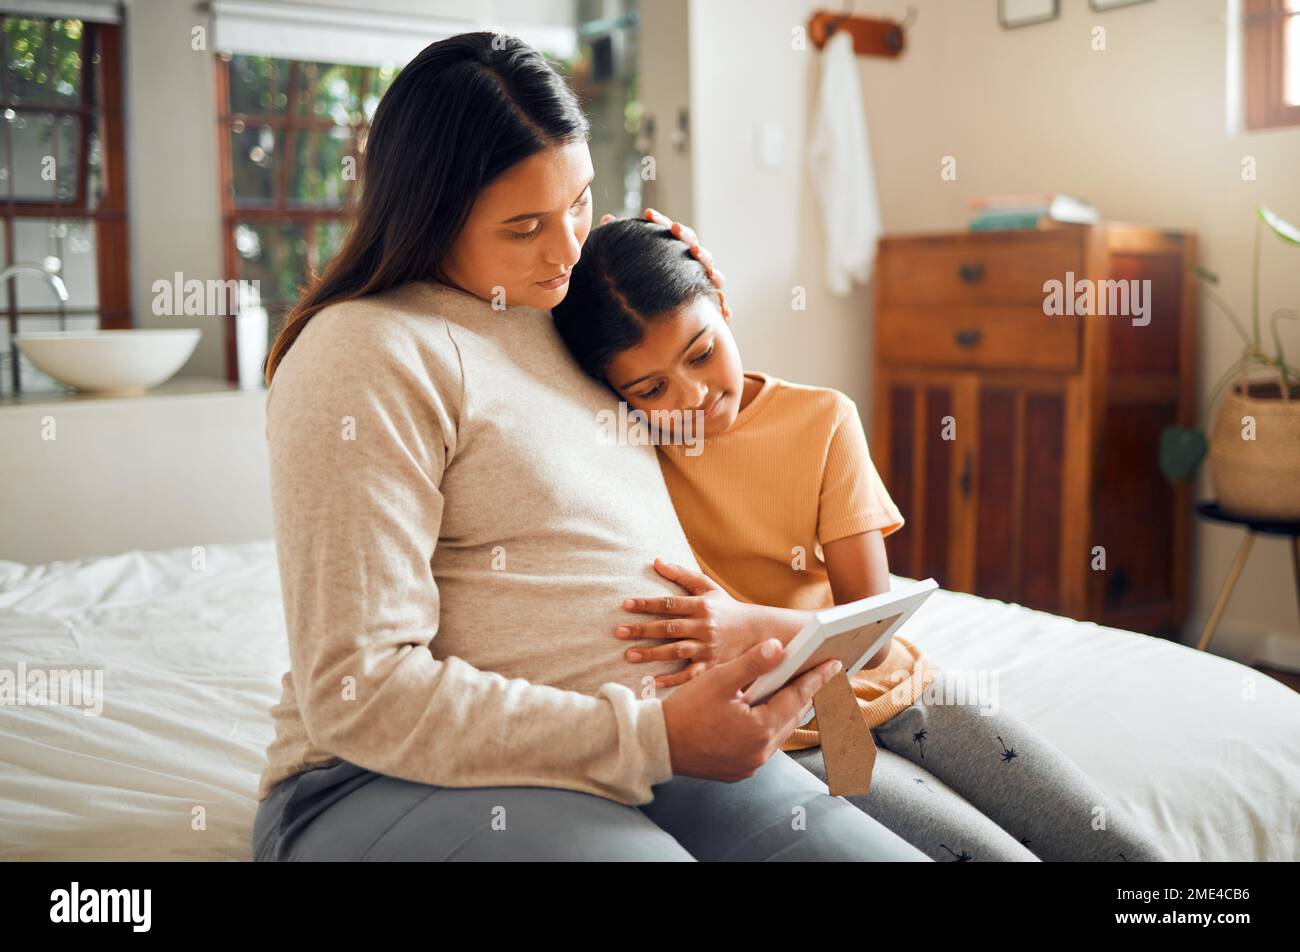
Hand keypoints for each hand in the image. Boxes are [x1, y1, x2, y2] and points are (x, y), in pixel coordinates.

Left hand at [598, 207, 729, 318]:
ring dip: (704, 257)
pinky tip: (713, 282)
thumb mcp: (634, 269)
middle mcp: (692, 265)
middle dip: (685, 235)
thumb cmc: (649, 295)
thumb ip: (626, 244)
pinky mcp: (712, 306)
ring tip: (695, 253)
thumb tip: (607, 219)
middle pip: (693, 244)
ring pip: (709, 266)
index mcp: (676, 253)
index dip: (661, 222)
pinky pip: (720, 301)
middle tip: (674, 228)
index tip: (648, 214)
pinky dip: (719, 292)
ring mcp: (704, 283)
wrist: (664, 331)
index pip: (672, 232)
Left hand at [617, 559, 808, 687]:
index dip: (646, 603)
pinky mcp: (713, 667)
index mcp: (701, 606)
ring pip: (676, 651)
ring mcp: (708, 648)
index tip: (625, 605)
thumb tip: (655, 561)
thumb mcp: (708, 588)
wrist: (759, 632)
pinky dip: (673, 680)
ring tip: (629, 655)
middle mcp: (703, 626)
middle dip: (642, 630)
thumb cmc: (727, 608)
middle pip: (668, 628)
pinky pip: (690, 675)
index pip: (669, 603)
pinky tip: (653, 682)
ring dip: (652, 654)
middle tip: (618, 632)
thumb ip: (681, 574)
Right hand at [661, 638, 841, 781]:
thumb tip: (779, 647)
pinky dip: (768, 727)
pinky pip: (763, 746)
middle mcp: (760, 752)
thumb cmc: (685, 711)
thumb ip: (751, 663)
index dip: (816, 678)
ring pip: (778, 732)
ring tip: (793, 690)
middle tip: (818, 674)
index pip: (797, 697)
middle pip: (791, 717)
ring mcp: (750, 764)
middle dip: (804, 694)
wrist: (658, 745)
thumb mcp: (719, 680)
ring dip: (785, 711)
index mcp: (760, 728)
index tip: (833, 664)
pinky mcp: (740, 770)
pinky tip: (763, 713)